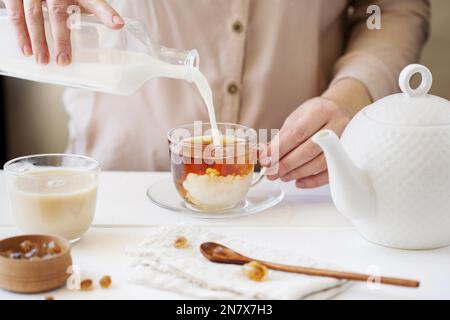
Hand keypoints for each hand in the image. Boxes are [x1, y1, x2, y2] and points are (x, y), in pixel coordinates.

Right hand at [3, 0, 123, 64]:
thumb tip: (118, 26)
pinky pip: (14, 12)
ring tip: (41, 60)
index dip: (106, 12)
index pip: (93, 0)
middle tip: (63, 61)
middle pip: (58, 12)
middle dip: (61, 37)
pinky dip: (19, 32)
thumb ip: (97, 11)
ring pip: (33, 14)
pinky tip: (25, 50)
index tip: (118, 24)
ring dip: (36, 39)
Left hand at [261, 97, 349, 188]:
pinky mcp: (348, 156)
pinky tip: (298, 181)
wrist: (339, 111)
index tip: (266, 159)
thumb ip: (280, 138)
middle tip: (272, 173)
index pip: (297, 133)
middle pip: (309, 150)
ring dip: (298, 173)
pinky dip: (312, 181)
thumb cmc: (314, 115)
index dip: (280, 149)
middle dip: (287, 164)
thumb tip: (262, 155)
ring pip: (320, 163)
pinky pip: (330, 173)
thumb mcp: (296, 119)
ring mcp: (345, 141)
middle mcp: (336, 124)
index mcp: (320, 111)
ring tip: (283, 176)